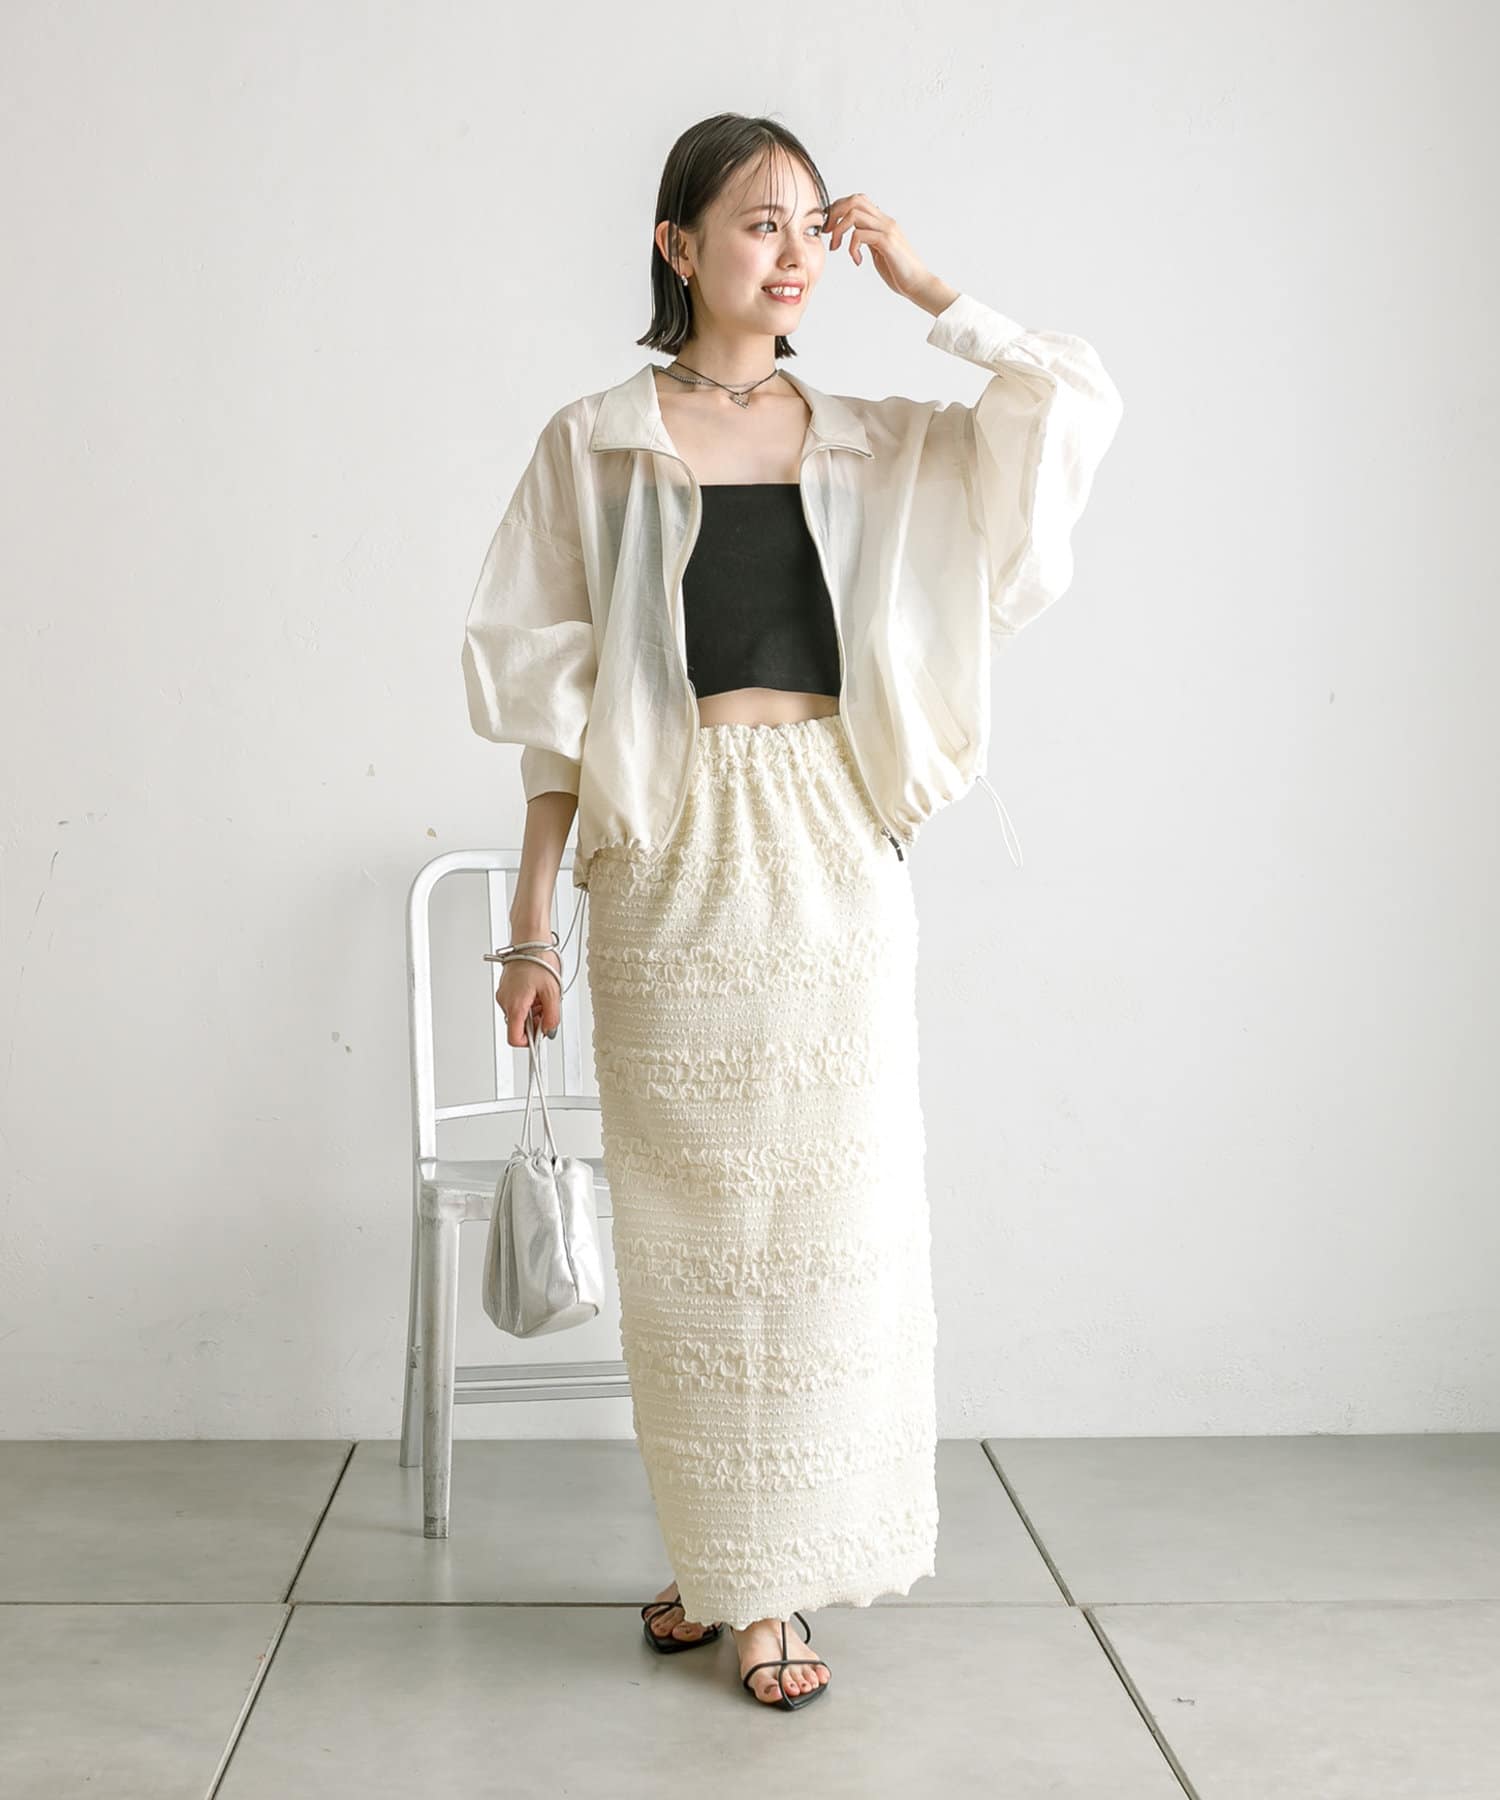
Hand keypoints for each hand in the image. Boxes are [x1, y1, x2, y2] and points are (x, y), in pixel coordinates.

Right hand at [496, 955, 561, 1047]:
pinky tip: (538, 989)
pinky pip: (518, 1002)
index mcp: (515, 1004)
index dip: (529, 1042)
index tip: (540, 1036)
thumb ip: (552, 1016)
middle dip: (535, 1021)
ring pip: (519, 1013)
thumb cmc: (538, 958)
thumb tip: (550, 1030)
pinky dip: (529, 1001)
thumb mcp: (552, 991)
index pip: (514, 1038)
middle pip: (518, 1025)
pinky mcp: (507, 987)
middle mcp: (505, 1000)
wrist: (530, 939)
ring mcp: (504, 993)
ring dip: (533, 1010)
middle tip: (548, 1008)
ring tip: (544, 994)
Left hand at [823, 193, 954, 311]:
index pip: (857, 200)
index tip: (830, 228)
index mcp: (882, 222)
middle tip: (828, 233)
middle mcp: (885, 221)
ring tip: (837, 248)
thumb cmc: (899, 271)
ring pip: (854, 214)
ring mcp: (887, 230)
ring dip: (839, 230)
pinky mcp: (887, 242)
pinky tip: (857, 261)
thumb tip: (855, 235)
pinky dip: (852, 248)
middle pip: (854, 200)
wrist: (918, 284)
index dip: (838, 209)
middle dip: (834, 214)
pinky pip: (860, 235)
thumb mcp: (879, 251)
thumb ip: (869, 239)